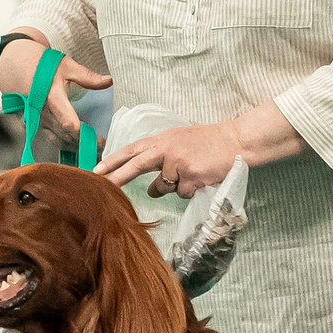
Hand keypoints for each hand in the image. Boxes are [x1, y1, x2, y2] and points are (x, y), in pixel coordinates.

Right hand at [0, 36, 110, 146]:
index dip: (85, 136)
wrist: (13, 63)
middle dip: (82, 143)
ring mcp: (32, 119)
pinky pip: (45, 136)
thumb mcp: (67, 66)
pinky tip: (69, 141)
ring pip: (54, 139)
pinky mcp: (27, 122)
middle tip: (98, 145)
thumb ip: (88, 77)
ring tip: (86, 145)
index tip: (100, 140)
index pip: (69, 125)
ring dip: (71, 144)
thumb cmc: (41, 64)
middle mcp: (41, 112)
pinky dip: (58, 140)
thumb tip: (109, 81)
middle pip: (64, 136)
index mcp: (52, 97)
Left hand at [97, 121, 243, 198]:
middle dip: (118, 176)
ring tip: (193, 172)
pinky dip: (191, 190)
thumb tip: (149, 190)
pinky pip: (183, 193)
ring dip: (176, 186)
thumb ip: (162, 163)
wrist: (235, 140)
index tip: (96, 170)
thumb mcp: (180, 145)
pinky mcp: (192, 175)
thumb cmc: (208, 143)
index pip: (133, 149)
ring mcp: (179, 162)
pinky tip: (202, 177)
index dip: (114, 160)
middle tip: (102, 186)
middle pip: (137, 164)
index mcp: (163, 139)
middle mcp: (168, 149)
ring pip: (165, 187)